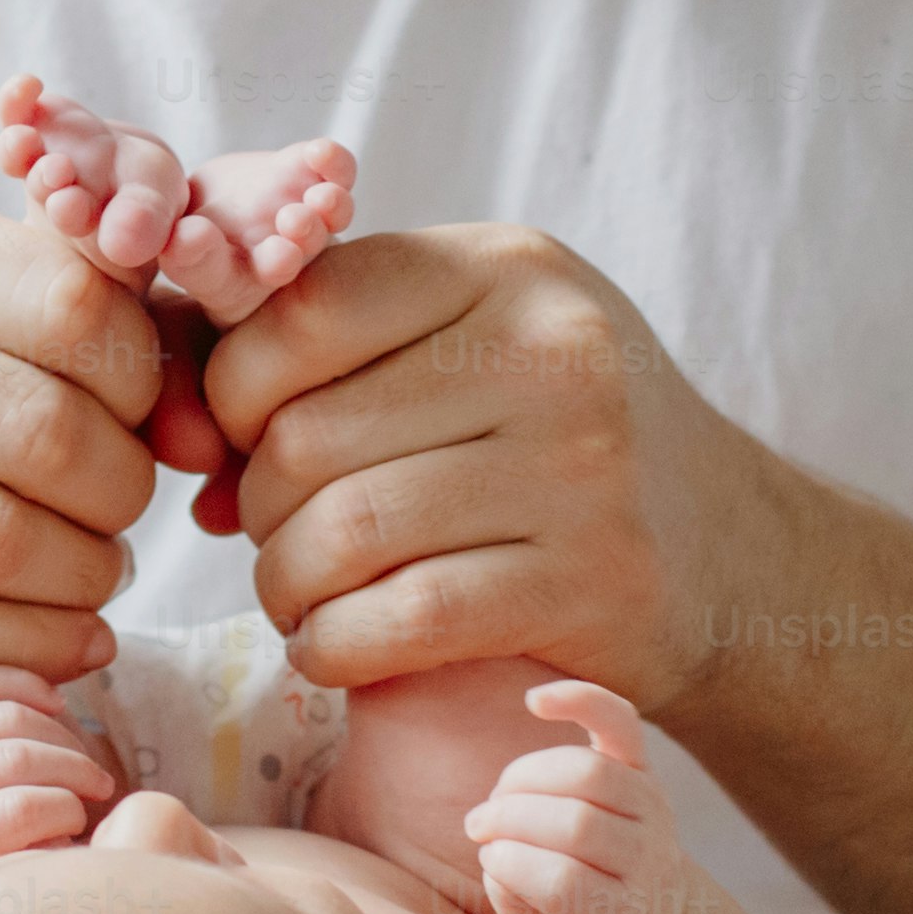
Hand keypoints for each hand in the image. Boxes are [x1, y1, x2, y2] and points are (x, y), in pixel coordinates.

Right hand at [0, 201, 175, 687]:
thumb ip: (99, 334)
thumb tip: (203, 430)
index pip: (72, 301)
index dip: (141, 380)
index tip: (144, 424)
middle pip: (43, 429)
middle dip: (118, 494)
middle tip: (121, 519)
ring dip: (81, 577)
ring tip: (95, 578)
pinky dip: (25, 643)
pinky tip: (66, 640)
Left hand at [196, 224, 772, 703]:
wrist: (736, 559)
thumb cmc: (559, 443)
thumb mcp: (479, 341)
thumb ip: (342, 340)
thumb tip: (176, 413)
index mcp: (508, 266)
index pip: (304, 308)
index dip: (230, 386)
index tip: (234, 439)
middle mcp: (554, 351)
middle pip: (307, 433)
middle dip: (258, 502)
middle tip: (274, 535)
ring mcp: (580, 470)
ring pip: (343, 533)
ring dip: (286, 584)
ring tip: (299, 594)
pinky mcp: (589, 585)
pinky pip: (401, 619)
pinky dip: (334, 647)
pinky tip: (336, 646)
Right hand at [465, 678, 697, 913]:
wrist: (654, 912)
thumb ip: (516, 904)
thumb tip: (496, 850)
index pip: (565, 884)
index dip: (513, 867)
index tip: (488, 860)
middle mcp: (649, 859)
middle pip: (577, 826)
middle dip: (511, 820)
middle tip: (479, 826)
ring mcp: (652, 808)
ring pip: (588, 774)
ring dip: (526, 779)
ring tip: (501, 796)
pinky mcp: (644, 767)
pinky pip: (619, 722)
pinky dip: (579, 701)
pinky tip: (534, 702)